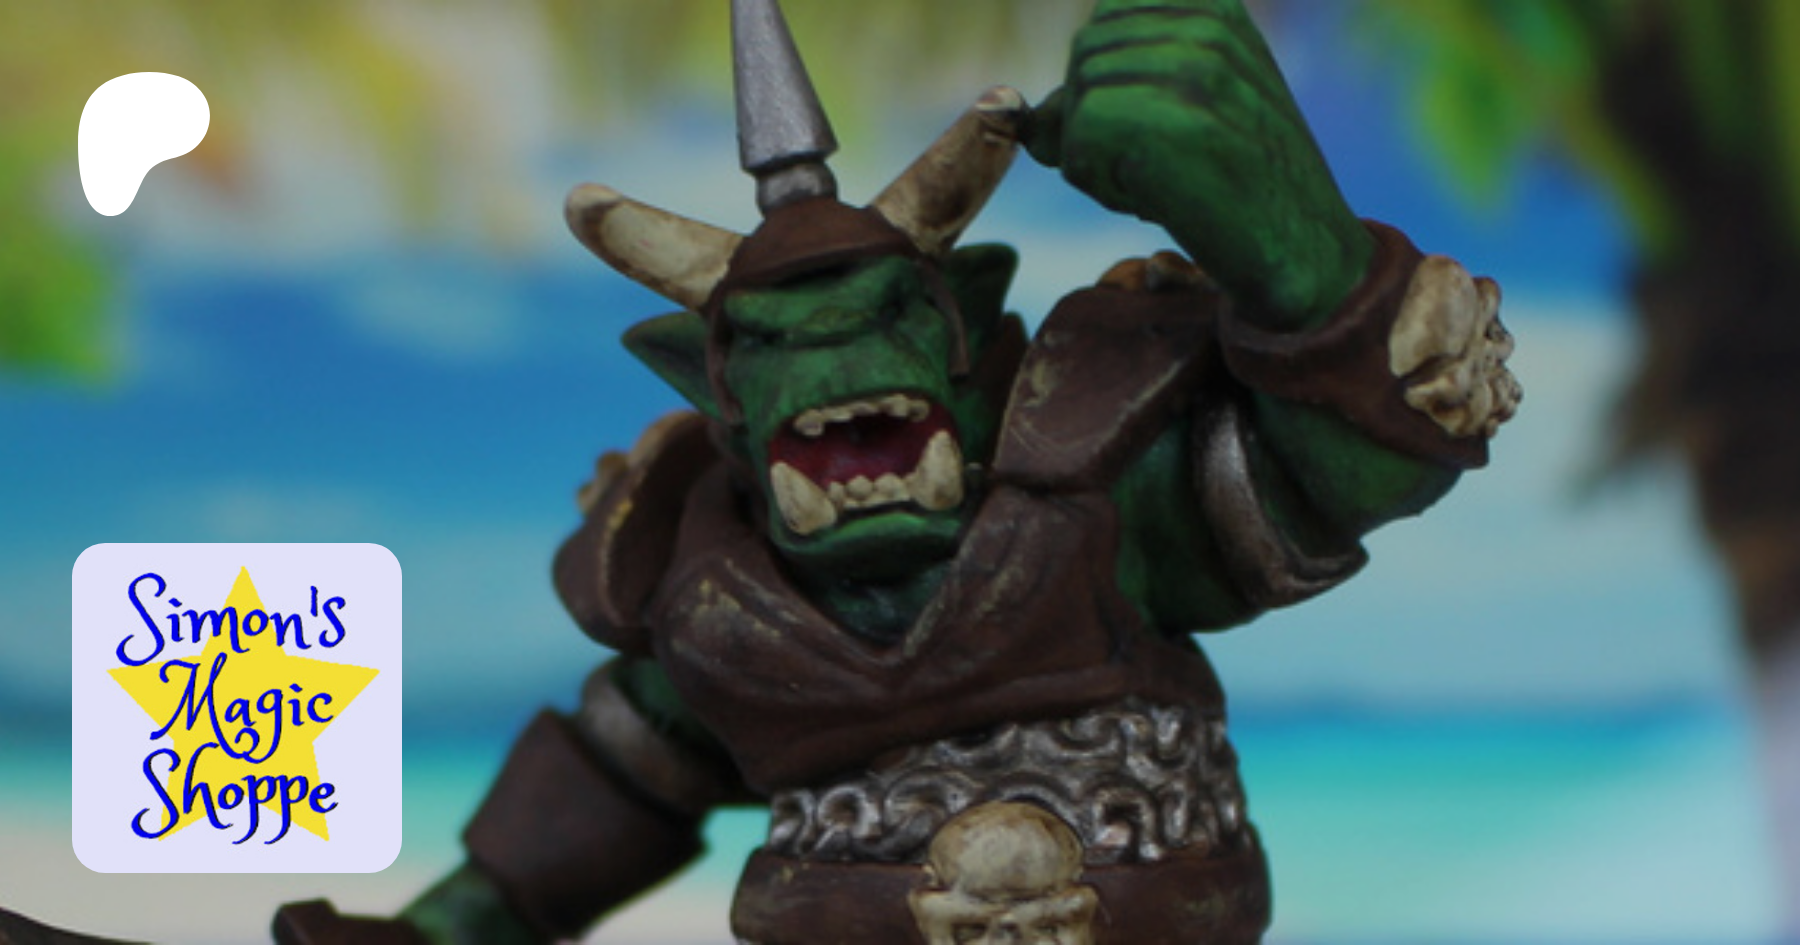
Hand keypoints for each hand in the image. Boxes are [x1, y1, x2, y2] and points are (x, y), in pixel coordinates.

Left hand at [1028, 0, 1371, 326]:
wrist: (1308, 253)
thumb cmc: (1245, 188)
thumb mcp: (1187, 112)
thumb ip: (1120, 89)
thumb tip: (1033, 121)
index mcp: (1214, 7)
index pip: (1105, 23)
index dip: (1109, 83)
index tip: (1162, 127)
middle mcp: (1204, 26)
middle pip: (1084, 62)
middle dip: (1100, 123)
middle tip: (1163, 166)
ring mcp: (1190, 71)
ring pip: (1077, 108)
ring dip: (1103, 161)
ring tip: (1168, 182)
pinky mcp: (1168, 122)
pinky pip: (1077, 149)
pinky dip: (1104, 189)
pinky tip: (1159, 201)